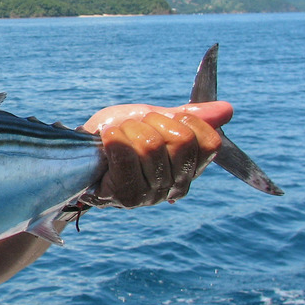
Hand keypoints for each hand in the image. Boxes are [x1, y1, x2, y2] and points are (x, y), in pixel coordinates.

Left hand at [81, 101, 229, 207]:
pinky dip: (114, 138)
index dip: (184, 120)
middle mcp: (175, 186)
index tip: (160, 119)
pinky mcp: (125, 195)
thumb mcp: (154, 120)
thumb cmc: (119, 137)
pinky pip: (125, 155)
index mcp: (190, 167)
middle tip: (135, 126)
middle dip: (152, 122)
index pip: (209, 142)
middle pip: (180, 140)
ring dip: (129, 129)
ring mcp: (151, 194)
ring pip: (151, 146)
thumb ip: (188, 117)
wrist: (78, 155)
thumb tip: (227, 109)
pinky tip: (107, 137)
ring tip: (117, 134)